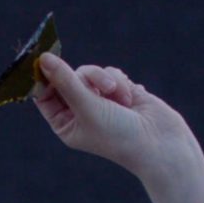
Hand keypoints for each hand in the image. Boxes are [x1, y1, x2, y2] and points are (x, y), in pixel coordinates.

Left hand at [33, 53, 203, 187]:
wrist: (160, 143)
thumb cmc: (118, 134)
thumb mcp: (87, 107)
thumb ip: (66, 81)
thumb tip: (43, 59)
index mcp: (65, 124)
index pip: (45, 96)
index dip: (43, 78)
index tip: (43, 59)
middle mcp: (79, 112)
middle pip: (68, 79)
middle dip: (85, 81)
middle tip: (96, 89)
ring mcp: (99, 101)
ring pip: (90, 72)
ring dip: (105, 81)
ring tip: (121, 100)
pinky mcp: (118, 91)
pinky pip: (109, 72)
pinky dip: (120, 82)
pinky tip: (131, 99)